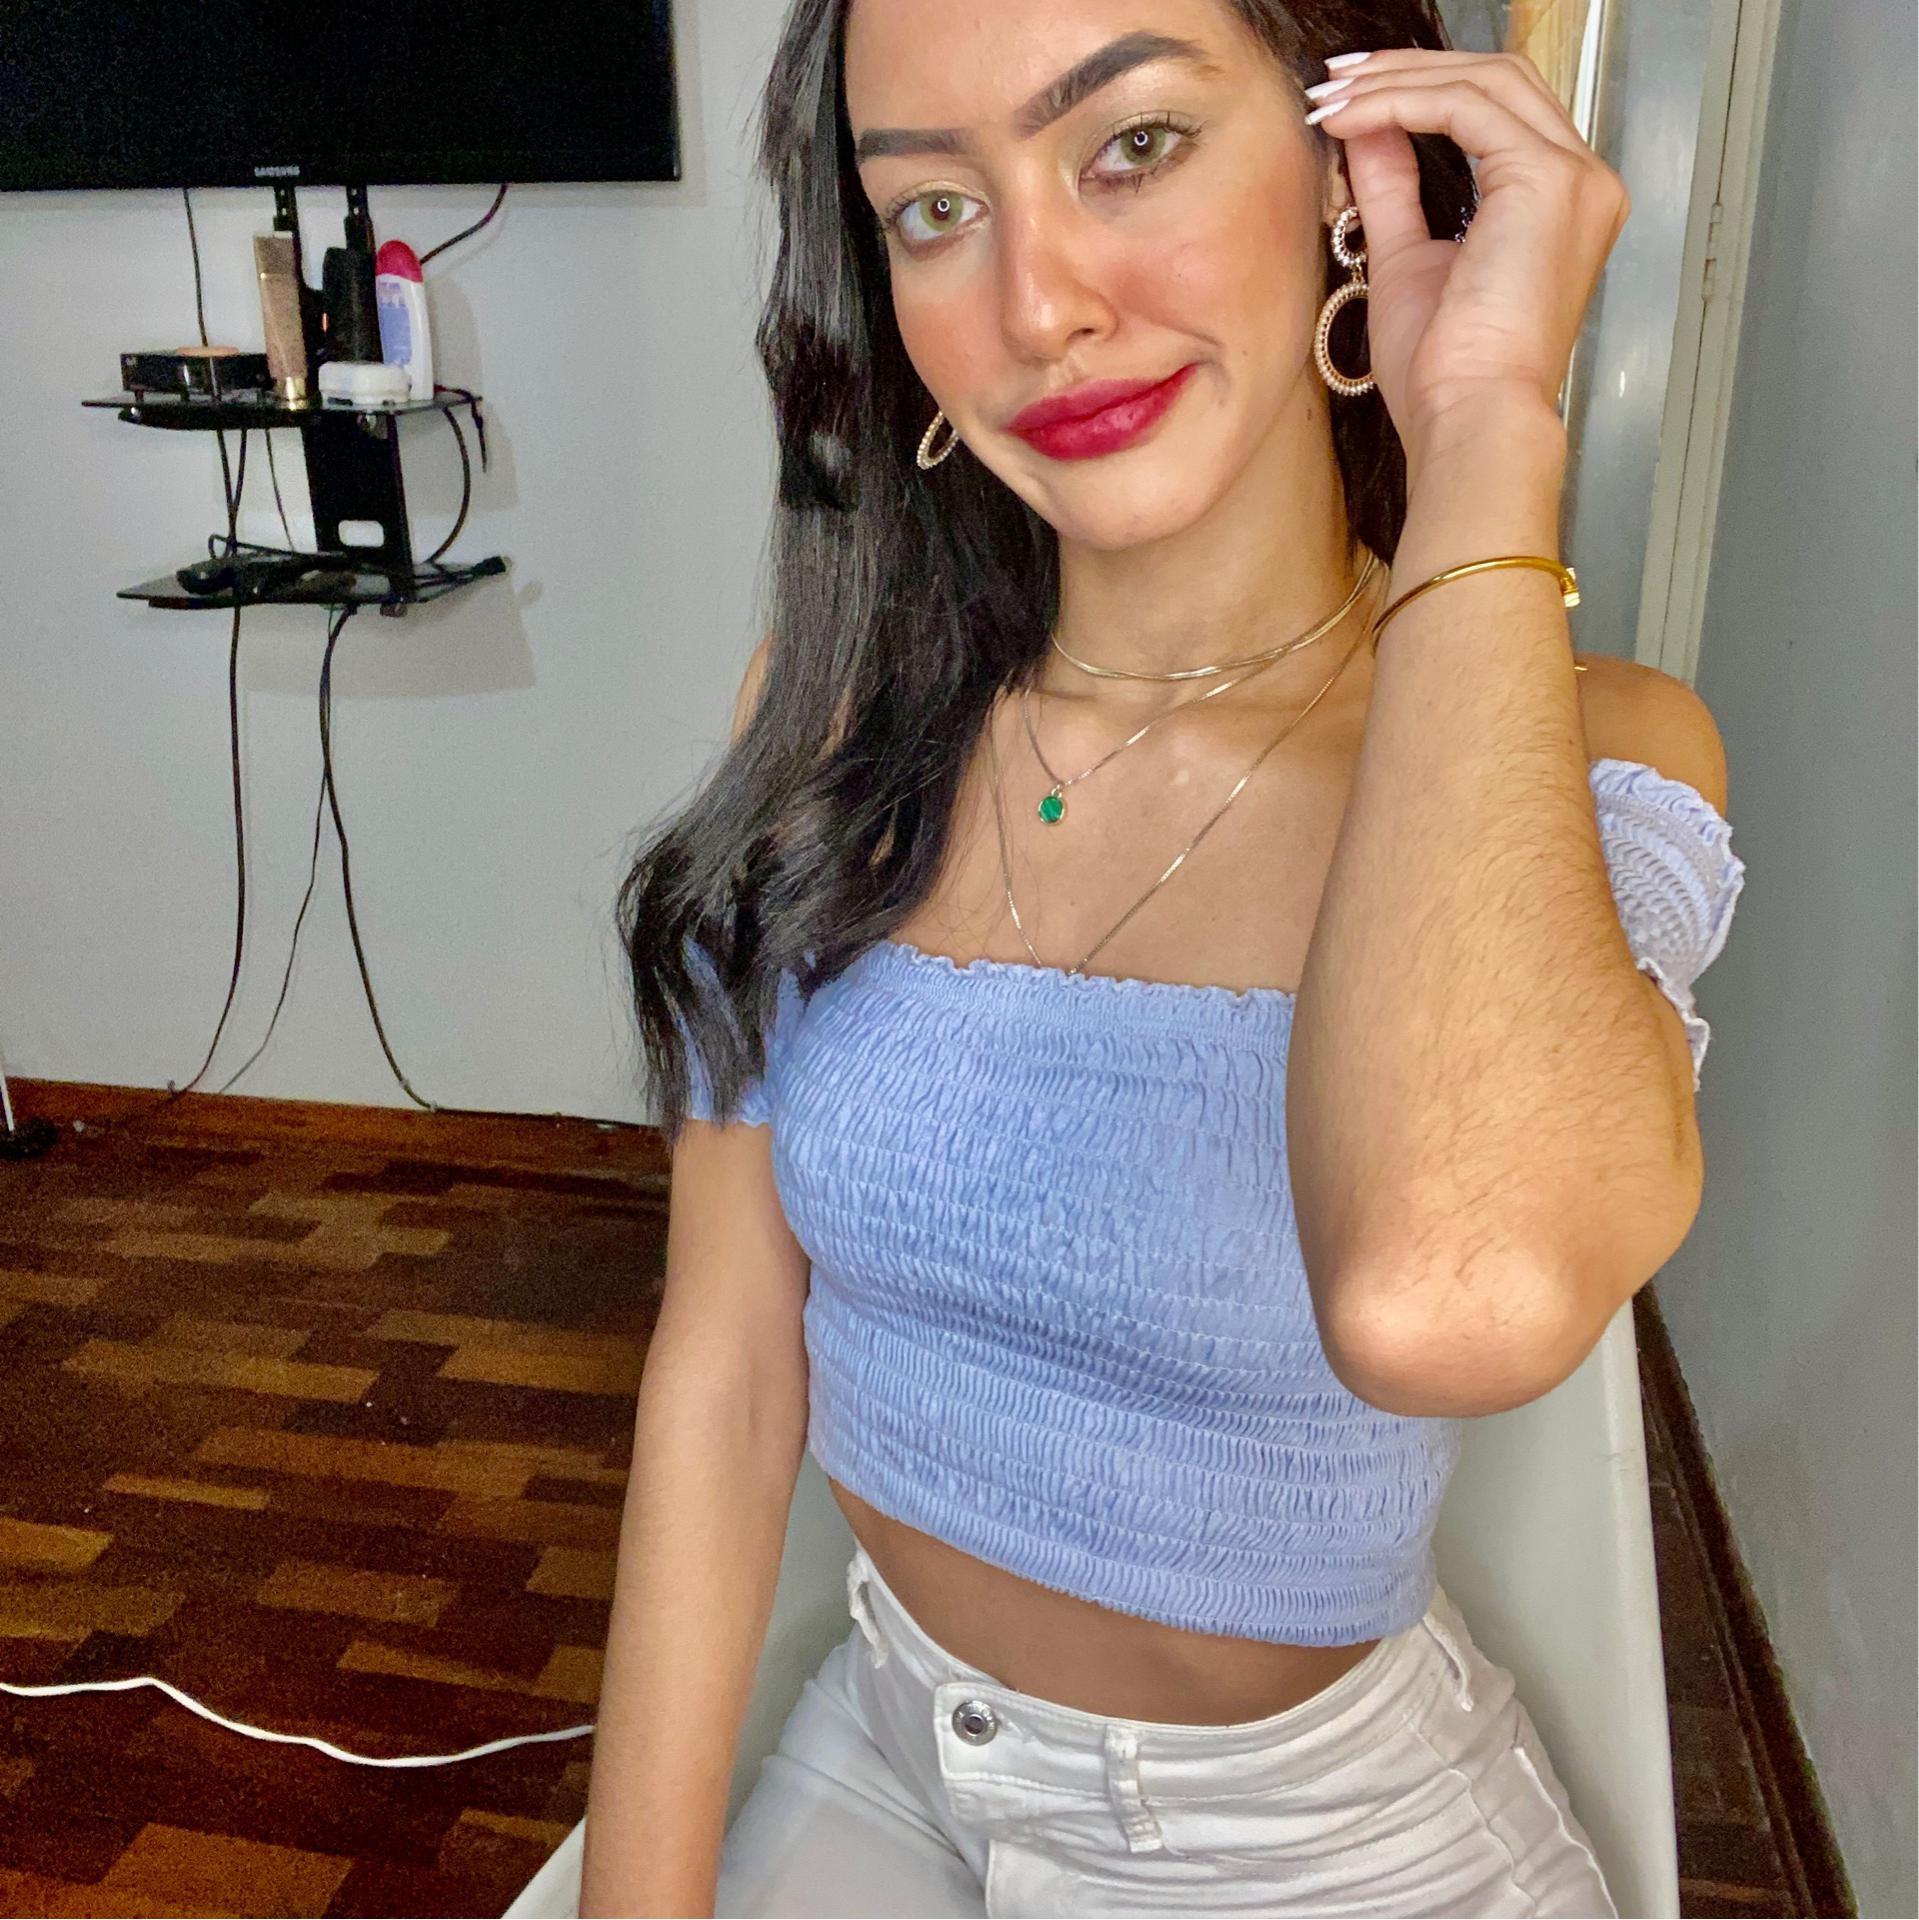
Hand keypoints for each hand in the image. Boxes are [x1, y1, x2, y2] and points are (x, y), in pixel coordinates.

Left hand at [1305, 46, 1628, 471]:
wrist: (1468, 419)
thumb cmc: (1445, 374)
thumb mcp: (1406, 260)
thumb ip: (1394, 188)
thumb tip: (1365, 131)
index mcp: (1559, 206)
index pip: (1496, 112)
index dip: (1422, 90)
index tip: (1352, 98)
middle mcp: (1583, 183)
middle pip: (1498, 80)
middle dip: (1408, 71)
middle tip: (1334, 81)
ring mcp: (1574, 178)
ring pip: (1484, 83)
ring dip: (1397, 82)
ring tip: (1331, 98)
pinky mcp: (1547, 181)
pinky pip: (1466, 109)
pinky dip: (1403, 103)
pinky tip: (1353, 117)